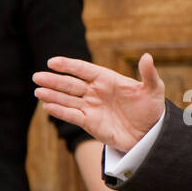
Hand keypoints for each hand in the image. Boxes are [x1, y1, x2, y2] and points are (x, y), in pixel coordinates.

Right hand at [33, 52, 164, 149]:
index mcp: (107, 79)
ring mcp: (91, 107)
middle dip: (53, 80)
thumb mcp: (154, 90)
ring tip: (38, 92)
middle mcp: (96, 92)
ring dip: (52, 96)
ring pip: (68, 99)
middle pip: (70, 84)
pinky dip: (60, 112)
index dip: (68, 65)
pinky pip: (72, 116)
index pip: (83, 69)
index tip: (52, 62)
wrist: (151, 134)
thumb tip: (147, 56)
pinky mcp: (90, 123)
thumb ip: (148, 74)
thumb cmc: (152, 109)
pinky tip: (48, 107)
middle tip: (36, 77)